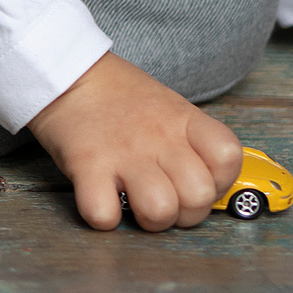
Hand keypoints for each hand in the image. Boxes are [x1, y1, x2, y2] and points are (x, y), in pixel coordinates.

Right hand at [27, 51, 241, 231]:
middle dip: (184, 211)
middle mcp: (159, 138)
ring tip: (132, 202)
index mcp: (183, 121)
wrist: (65, 72)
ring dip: (148, 219)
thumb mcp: (167, 106)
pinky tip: (101, 198)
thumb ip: (190, 141)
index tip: (196, 176)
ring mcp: (123, 153)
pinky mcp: (86, 165)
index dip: (219, 179)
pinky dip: (103, 216)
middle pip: (198, 197)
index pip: (228, 158)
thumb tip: (203, 186)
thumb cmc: (119, 97)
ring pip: (160, 212)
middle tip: (164, 196)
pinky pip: (104, 214)